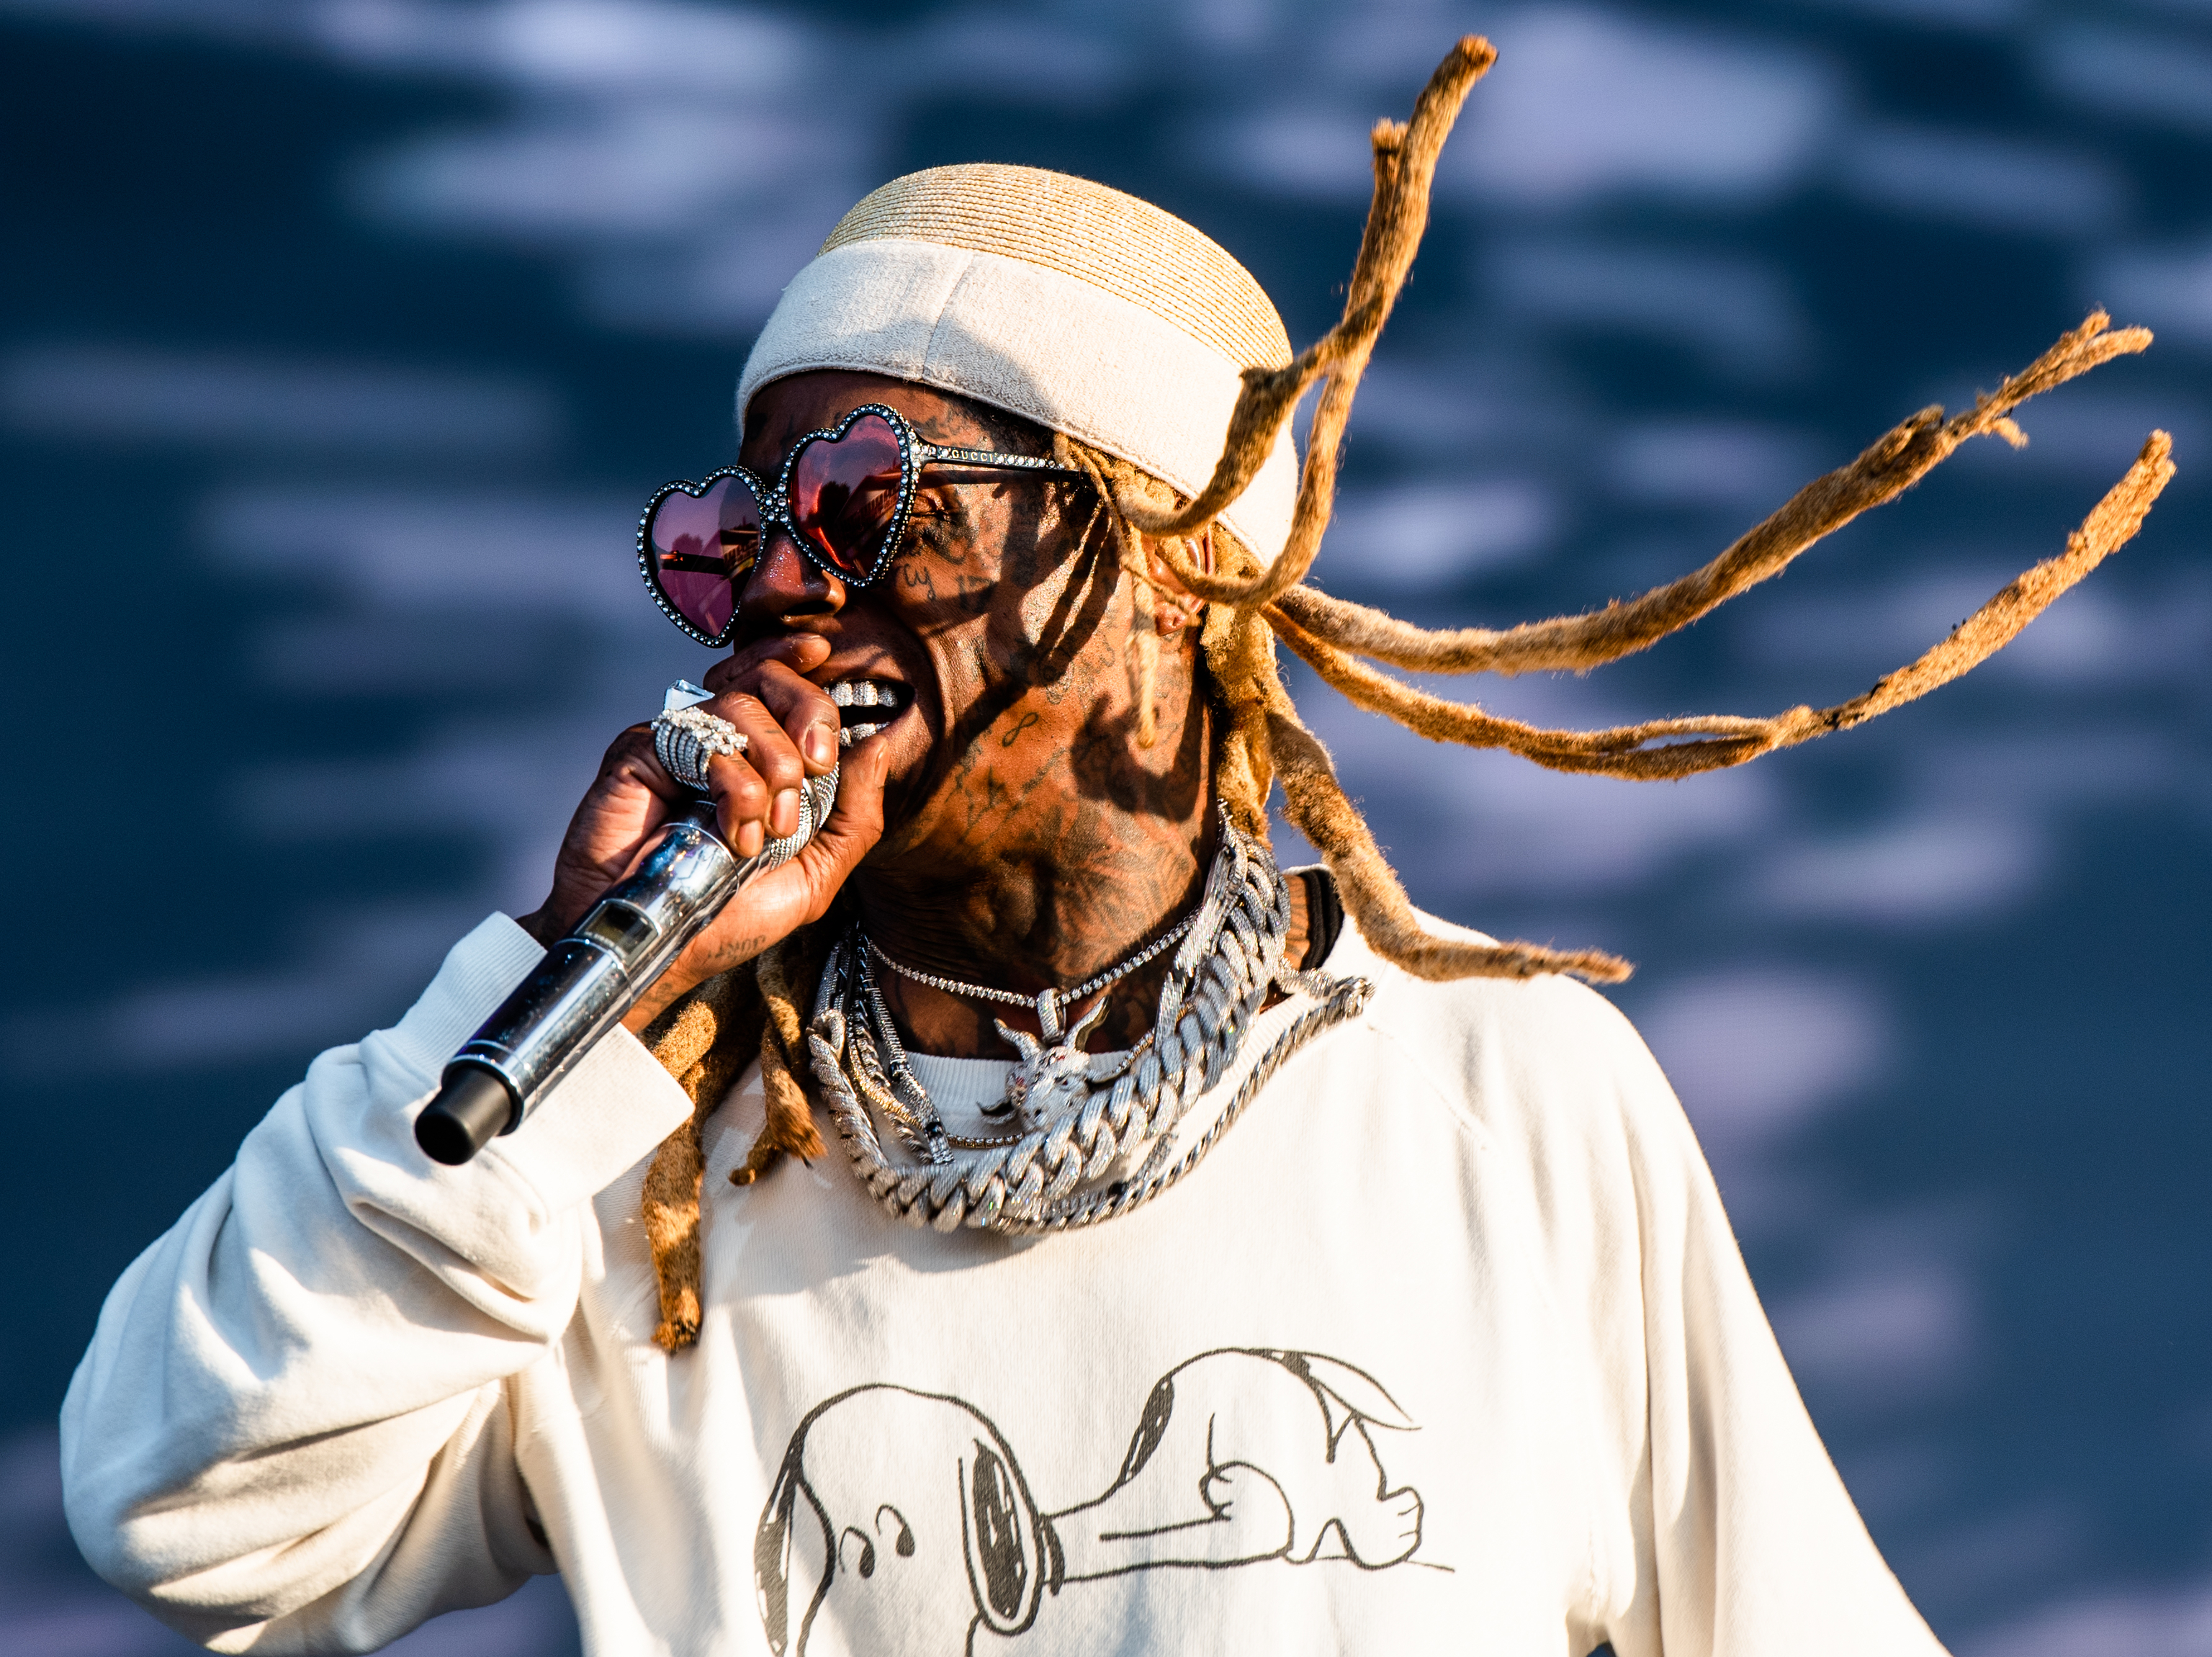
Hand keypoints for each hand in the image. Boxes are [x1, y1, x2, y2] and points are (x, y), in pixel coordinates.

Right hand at [514, 634, 889, 1031]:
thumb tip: (881, 743)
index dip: (809, 672)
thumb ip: (854, 815)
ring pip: (743, 704)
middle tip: (814, 770)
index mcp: (761, 760)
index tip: (827, 661)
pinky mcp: (643, 751)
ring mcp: (681, 744)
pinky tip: (733, 833)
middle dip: (809, 715)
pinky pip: (706, 738)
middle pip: (770, 678)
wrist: (658, 948)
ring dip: (774, 767)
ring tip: (766, 829)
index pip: (788, 688)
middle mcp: (721, 743)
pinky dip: (736, 786)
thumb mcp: (814, 875)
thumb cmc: (727, 917)